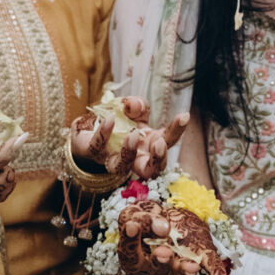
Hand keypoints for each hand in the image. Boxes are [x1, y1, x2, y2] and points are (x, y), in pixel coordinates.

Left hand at [71, 100, 186, 180]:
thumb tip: (134, 105)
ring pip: (123, 167)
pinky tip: (110, 119)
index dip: (177, 131)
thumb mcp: (132, 108)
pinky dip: (104, 133)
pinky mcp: (94, 153)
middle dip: (158, 159)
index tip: (183, 116)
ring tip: (132, 135)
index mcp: (149, 144)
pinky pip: (99, 147)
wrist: (90, 128)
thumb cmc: (118, 121)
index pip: (168, 141)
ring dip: (130, 152)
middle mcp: (134, 157)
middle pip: (152, 169)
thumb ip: (137, 105)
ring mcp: (113, 158)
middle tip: (159, 143)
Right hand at [115, 199, 211, 274]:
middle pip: (155, 270)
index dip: (129, 239)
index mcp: (133, 256)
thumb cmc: (146, 218)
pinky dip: (213, 270)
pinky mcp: (195, 259)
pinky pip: (205, 265)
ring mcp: (174, 266)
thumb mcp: (139, 212)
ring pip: (178, 272)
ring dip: (184, 270)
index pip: (128, 251)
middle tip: (163, 253)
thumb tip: (163, 229)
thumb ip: (145, 219)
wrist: (167, 218)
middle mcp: (152, 267)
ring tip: (192, 267)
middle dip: (161, 262)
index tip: (132, 226)